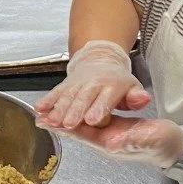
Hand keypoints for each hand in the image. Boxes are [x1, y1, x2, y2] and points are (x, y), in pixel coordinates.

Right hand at [34, 41, 149, 129]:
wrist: (100, 59)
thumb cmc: (117, 82)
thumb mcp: (132, 87)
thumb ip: (136, 97)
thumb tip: (143, 99)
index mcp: (112, 86)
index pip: (106, 99)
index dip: (99, 109)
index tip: (93, 120)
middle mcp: (93, 84)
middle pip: (83, 99)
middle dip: (75, 111)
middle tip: (68, 124)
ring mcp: (77, 84)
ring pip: (67, 97)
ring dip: (58, 109)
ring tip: (51, 121)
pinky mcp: (64, 85)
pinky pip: (55, 93)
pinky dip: (46, 101)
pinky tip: (38, 109)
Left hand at [40, 114, 182, 183]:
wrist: (174, 148)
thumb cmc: (165, 144)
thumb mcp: (153, 139)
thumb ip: (136, 140)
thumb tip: (117, 141)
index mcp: (112, 143)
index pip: (84, 135)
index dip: (66, 127)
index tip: (48, 121)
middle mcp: (106, 142)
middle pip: (77, 132)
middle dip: (58, 124)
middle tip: (38, 116)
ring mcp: (109, 137)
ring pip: (82, 128)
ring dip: (64, 120)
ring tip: (47, 114)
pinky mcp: (113, 130)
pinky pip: (91, 124)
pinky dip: (78, 117)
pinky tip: (70, 112)